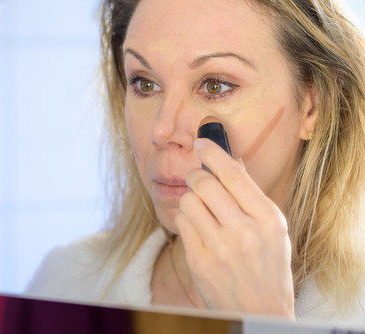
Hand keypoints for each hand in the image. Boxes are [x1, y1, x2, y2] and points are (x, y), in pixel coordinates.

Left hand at [175, 138, 294, 318]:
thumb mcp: (273, 229)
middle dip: (196, 176)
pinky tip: (198, 229)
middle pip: (204, 183)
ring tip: (203, 212)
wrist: (259, 310)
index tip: (201, 142)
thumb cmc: (267, 265)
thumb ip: (251, 195)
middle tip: (197, 178)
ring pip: (188, 201)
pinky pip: (181, 223)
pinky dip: (186, 220)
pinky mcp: (199, 260)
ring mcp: (219, 247)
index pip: (233, 174)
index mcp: (268, 218)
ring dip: (191, 200)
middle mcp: (244, 231)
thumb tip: (231, 160)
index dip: (213, 153)